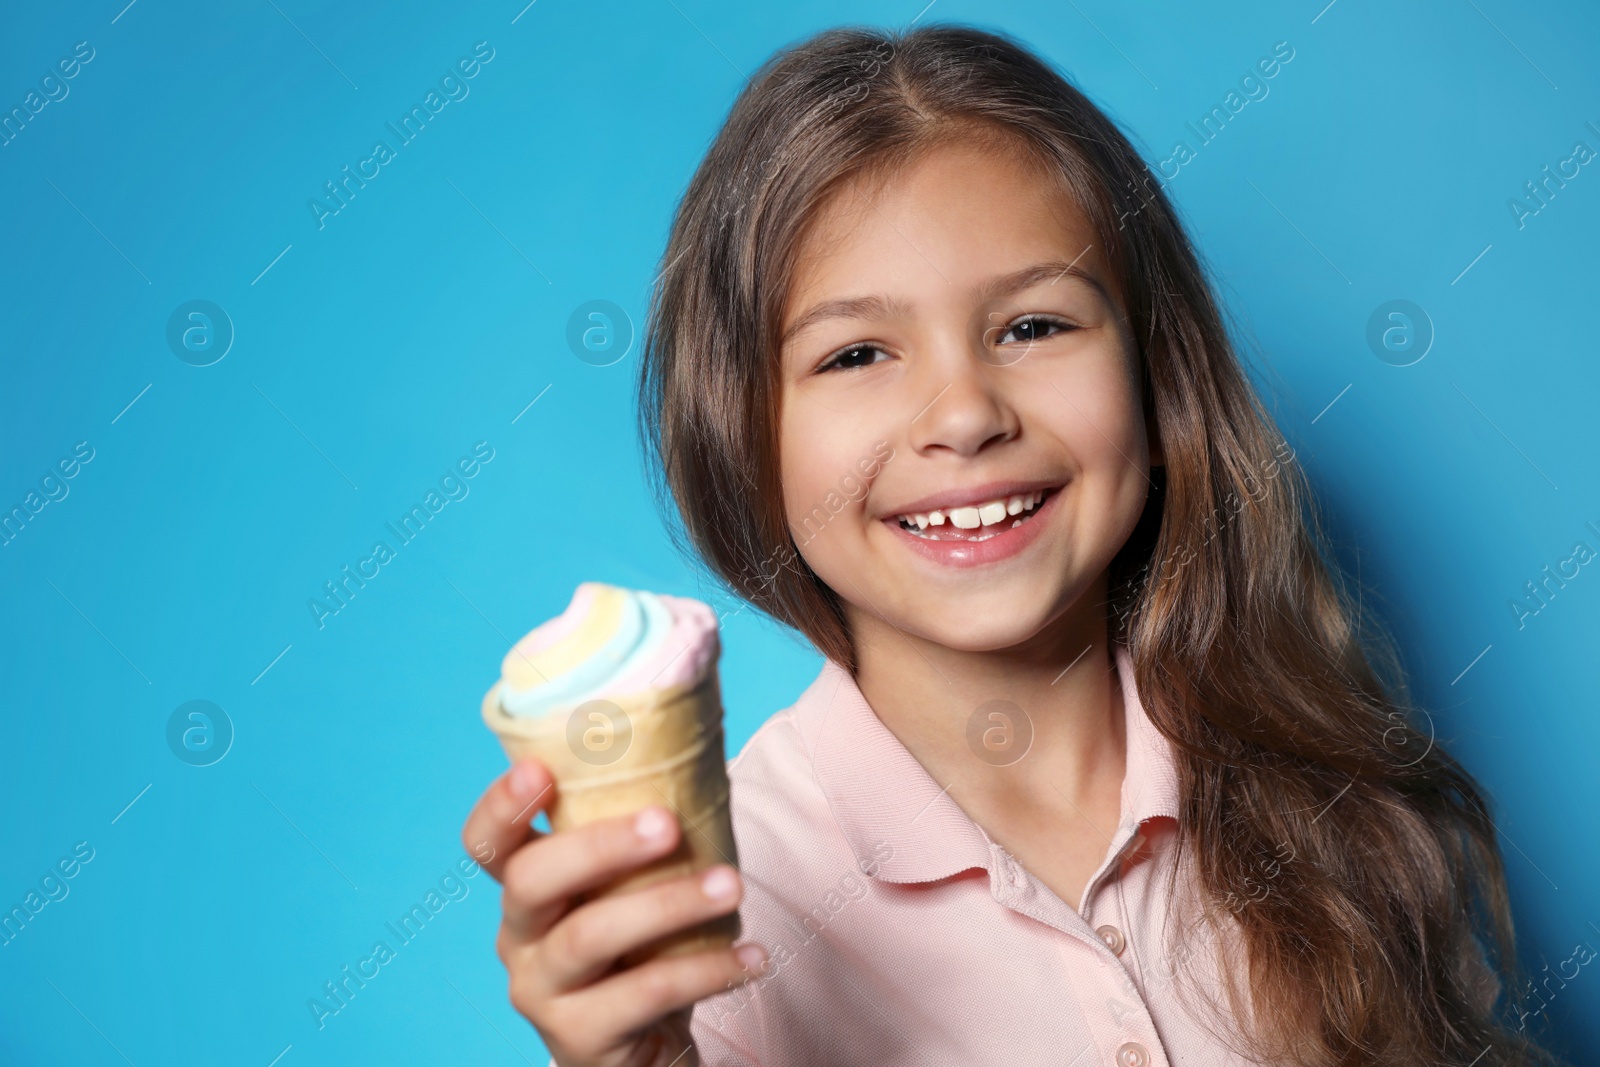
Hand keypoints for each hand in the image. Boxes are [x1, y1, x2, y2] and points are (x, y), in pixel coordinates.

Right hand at [463, 759, 767, 1066]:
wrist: (645, 1049)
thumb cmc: (643, 948)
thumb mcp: (632, 888)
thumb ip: (643, 831)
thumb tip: (698, 746)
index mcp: (527, 887)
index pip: (488, 843)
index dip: (501, 805)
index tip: (539, 769)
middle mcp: (519, 937)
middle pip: (531, 880)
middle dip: (599, 845)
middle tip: (668, 823)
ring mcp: (541, 992)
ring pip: (589, 936)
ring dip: (668, 904)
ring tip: (733, 886)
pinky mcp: (578, 1039)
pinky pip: (643, 995)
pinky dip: (706, 971)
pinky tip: (751, 957)